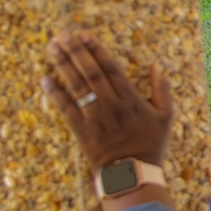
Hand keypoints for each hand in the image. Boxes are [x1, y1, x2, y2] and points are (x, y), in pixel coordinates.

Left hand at [43, 32, 174, 171]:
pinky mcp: (81, 130)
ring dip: (63, 65)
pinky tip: (45, 78)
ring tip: (52, 48)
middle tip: (63, 35)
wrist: (133, 175)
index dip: (97, 50)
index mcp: (132, 100)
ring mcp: (95, 118)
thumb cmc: (151, 145)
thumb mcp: (166, 117)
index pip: (111, 68)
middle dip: (76, 52)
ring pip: (77, 86)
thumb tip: (156, 66)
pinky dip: (55, 93)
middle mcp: (112, 105)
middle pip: (91, 72)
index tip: (84, 35)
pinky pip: (65, 108)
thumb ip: (162, 90)